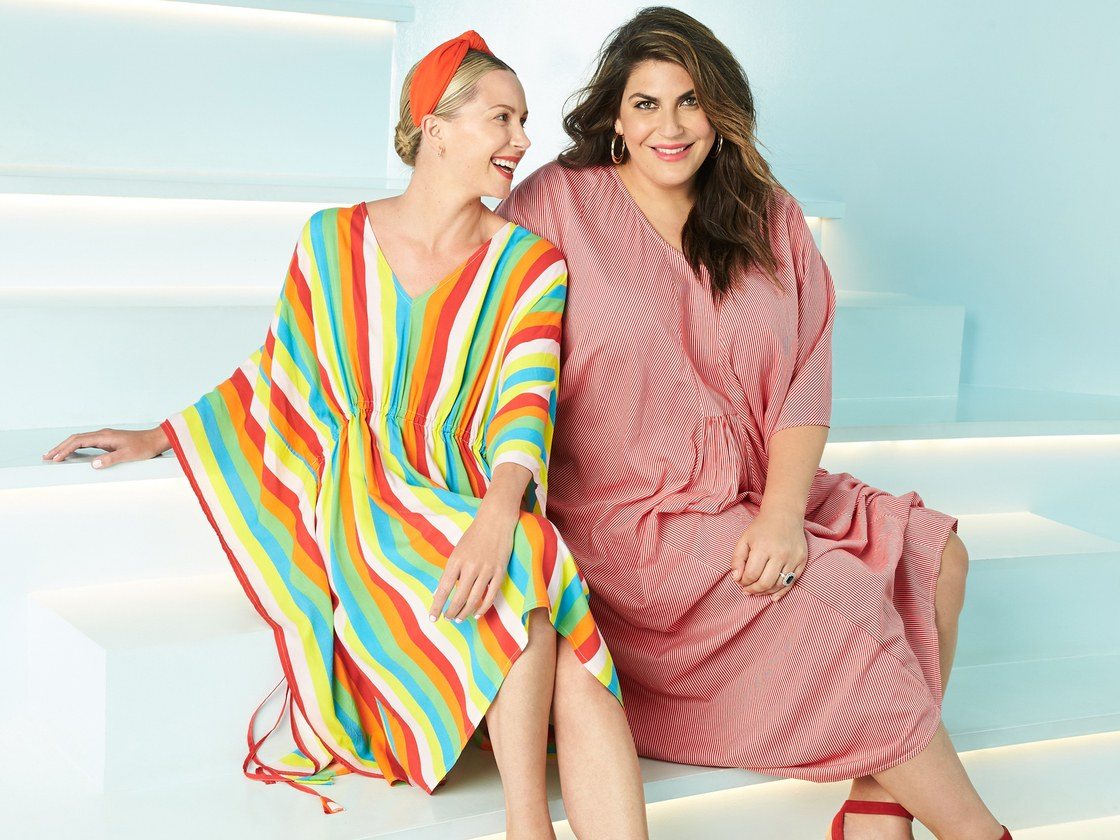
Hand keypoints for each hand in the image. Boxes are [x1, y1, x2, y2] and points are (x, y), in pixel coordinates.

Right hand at [42, 426, 169, 468]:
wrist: (156, 440)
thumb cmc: (144, 447)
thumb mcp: (128, 455)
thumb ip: (111, 459)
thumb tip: (94, 464)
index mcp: (104, 436)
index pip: (78, 441)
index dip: (65, 450)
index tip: (55, 458)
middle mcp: (102, 434)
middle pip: (75, 439)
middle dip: (60, 447)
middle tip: (46, 457)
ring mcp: (105, 437)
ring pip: (80, 440)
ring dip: (66, 447)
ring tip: (54, 456)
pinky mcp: (108, 441)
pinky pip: (87, 443)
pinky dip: (76, 448)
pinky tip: (72, 454)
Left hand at [429, 507, 518, 622]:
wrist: (495, 520)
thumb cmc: (474, 536)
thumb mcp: (457, 551)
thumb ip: (450, 572)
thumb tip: (440, 592)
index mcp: (456, 560)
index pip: (443, 589)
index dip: (437, 606)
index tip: (432, 618)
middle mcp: (470, 567)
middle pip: (459, 598)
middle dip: (451, 612)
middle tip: (448, 618)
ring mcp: (486, 570)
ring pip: (474, 600)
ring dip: (465, 613)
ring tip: (459, 618)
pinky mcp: (499, 572)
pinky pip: (491, 595)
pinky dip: (483, 608)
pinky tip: (476, 614)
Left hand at [730, 507, 807, 602]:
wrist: (785, 514)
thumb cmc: (761, 528)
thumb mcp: (744, 539)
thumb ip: (737, 559)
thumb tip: (736, 578)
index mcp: (763, 547)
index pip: (751, 575)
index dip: (743, 582)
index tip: (740, 581)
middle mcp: (780, 554)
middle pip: (765, 583)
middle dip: (753, 590)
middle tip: (747, 590)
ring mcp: (793, 558)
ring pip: (779, 585)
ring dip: (766, 592)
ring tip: (757, 590)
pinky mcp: (802, 560)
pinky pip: (792, 582)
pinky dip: (782, 591)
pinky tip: (773, 596)